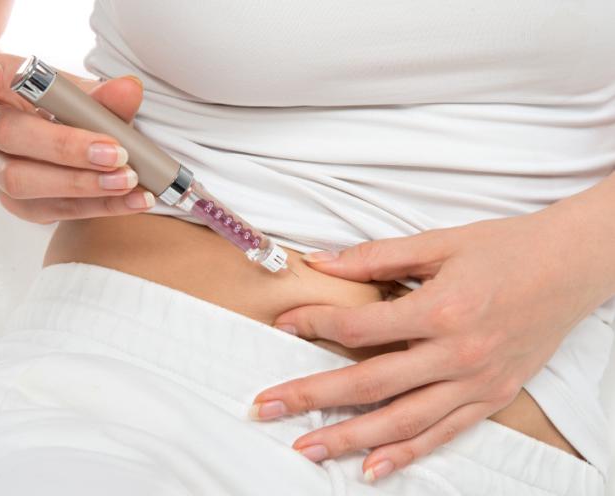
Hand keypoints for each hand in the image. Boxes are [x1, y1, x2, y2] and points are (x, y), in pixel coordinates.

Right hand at [0, 43, 153, 222]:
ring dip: (81, 183)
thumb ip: (104, 96)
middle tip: (115, 152)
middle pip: (6, 133)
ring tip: (127, 180)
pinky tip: (135, 200)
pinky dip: (101, 206)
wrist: (52, 144)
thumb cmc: (64, 110)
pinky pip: (53, 209)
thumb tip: (129, 90)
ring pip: (20, 180)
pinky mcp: (17, 202)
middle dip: (64, 145)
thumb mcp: (81, 95)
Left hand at [250, 207, 608, 481]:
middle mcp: (458, 354)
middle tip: (267, 406)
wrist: (572, 265)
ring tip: (304, 448)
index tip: (283, 325)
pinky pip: (443, 434)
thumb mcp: (441, 243)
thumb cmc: (507, 248)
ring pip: (402, 421)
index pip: (361, 326)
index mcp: (442, 309)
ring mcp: (477, 383)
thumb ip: (377, 257)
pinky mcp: (493, 398)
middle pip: (370, 382)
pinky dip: (406, 454)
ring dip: (348, 437)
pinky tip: (371, 467)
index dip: (315, 323)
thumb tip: (322, 261)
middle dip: (312, 396)